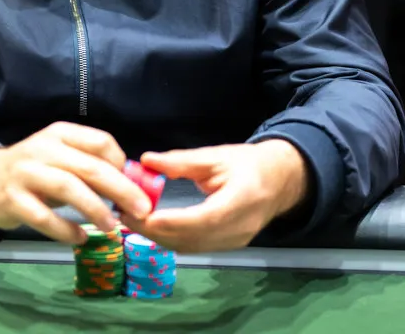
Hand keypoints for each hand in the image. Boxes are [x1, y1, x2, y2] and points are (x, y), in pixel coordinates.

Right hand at [0, 122, 154, 244]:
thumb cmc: (31, 169)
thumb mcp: (58, 156)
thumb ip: (88, 165)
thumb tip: (131, 185)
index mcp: (60, 133)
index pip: (101, 141)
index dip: (122, 163)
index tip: (132, 184)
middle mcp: (44, 149)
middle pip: (90, 167)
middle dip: (121, 189)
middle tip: (141, 210)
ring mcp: (26, 173)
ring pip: (69, 188)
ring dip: (95, 209)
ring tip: (112, 226)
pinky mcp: (12, 200)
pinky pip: (44, 218)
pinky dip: (66, 230)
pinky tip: (80, 238)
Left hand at [119, 139, 310, 253]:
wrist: (280, 182)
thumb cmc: (249, 164)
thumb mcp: (216, 156)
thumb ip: (181, 161)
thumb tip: (147, 160)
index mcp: (243, 199)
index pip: (205, 218)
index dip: (173, 221)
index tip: (143, 215)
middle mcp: (240, 227)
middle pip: (193, 238)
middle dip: (155, 230)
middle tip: (124, 214)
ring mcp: (235, 242)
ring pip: (191, 247)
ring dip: (159, 237)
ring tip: (130, 219)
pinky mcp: (228, 247)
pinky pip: (195, 248)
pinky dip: (171, 239)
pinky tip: (151, 227)